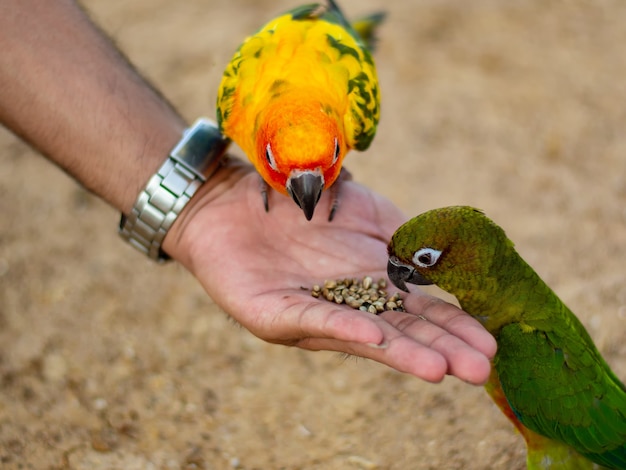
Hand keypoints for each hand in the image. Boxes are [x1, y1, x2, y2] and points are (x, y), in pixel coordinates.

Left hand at [163, 158, 495, 383]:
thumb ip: (402, 237)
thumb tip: (443, 258)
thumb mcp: (365, 213)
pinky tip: (373, 338)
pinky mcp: (270, 311)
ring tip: (439, 370)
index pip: (419, 310)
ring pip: (361, 334)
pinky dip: (342, 327)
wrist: (236, 197)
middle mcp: (346, 305)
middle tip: (480, 371)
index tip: (490, 343)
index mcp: (371, 284)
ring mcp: (310, 311)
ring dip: (399, 352)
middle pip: (398, 330)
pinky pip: (309, 317)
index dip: (453, 326)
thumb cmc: (303, 204)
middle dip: (440, 349)